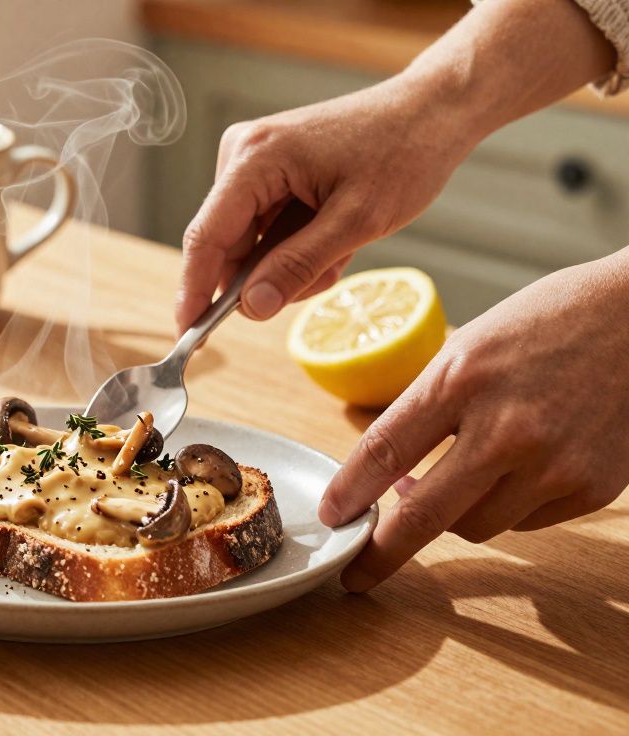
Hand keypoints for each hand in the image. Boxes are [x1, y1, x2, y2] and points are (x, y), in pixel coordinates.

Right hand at [176, 77, 476, 329]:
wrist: (432, 111)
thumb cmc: (403, 153)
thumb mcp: (357, 221)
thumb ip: (298, 265)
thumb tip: (250, 308)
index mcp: (254, 158)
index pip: (206, 236)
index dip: (194, 291)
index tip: (188, 335)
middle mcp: (242, 153)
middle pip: (227, 243)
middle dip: (267, 276)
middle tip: (323, 279)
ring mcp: (252, 160)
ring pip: (249, 242)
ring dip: (289, 263)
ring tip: (341, 253)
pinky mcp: (268, 169)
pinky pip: (265, 227)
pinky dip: (295, 246)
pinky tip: (334, 239)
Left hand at [319, 252, 628, 590]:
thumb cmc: (546, 322)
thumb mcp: (468, 344)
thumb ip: (427, 405)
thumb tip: (388, 473)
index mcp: (462, 379)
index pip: (385, 451)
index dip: (349, 493)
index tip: (330, 518)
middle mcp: (507, 428)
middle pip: (426, 515)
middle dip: (382, 553)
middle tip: (357, 575)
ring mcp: (554, 464)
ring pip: (475, 526)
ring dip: (452, 516)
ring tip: (453, 480)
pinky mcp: (591, 488)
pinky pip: (525, 522)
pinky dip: (506, 506)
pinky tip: (515, 469)